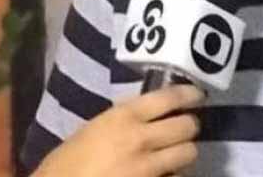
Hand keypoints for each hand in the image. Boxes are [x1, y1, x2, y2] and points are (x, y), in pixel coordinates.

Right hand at [33, 84, 205, 176]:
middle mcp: (141, 139)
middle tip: (184, 128)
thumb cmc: (65, 165)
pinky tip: (164, 174)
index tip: (197, 95)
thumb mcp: (91, 132)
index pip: (168, 97)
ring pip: (188, 154)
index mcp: (123, 117)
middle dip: (189, 127)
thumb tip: (146, 117)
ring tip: (176, 154)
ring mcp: (149, 169)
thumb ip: (121, 122)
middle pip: (187, 126)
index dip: (189, 94)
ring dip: (184, 153)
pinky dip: (174, 175)